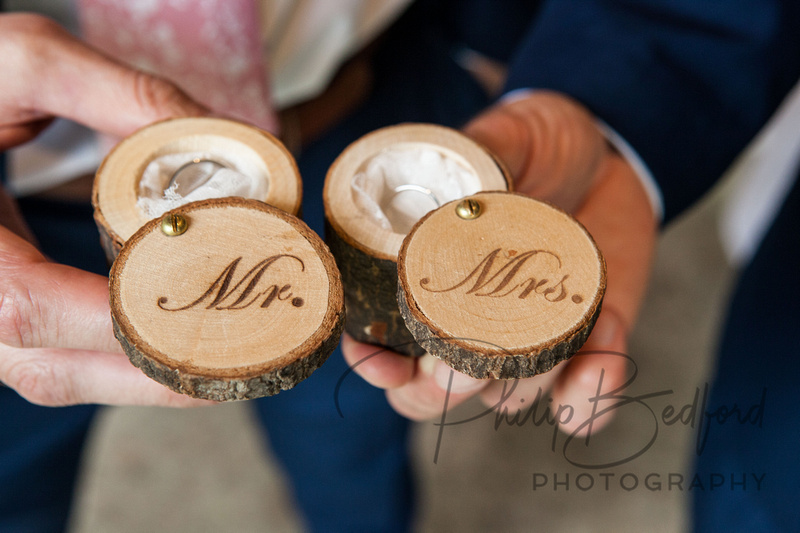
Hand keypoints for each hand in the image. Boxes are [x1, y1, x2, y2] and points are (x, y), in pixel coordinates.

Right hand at [0, 13, 209, 405]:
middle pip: (52, 367)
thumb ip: (115, 92)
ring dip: (149, 381)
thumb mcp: (20, 62)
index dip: (117, 317)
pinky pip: (63, 360)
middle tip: (245, 359)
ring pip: (61, 376)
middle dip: (155, 373)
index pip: (26, 303)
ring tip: (232, 363)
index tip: (206, 308)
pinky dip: (127, 363)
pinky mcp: (3, 316)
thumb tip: (217, 133)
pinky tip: (185, 346)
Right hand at [343, 91, 656, 434]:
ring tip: (557, 322)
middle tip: (463, 361)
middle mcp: (469, 323)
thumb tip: (448, 205)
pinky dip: (590, 392)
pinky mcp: (584, 347)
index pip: (381, 342)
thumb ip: (473, 162)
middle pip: (433, 393)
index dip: (373, 361)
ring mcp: (526, 342)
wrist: (610, 151)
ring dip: (526, 380)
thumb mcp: (502, 137)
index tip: (381, 359)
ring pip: (507, 399)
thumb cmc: (540, 143)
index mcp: (431, 277)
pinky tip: (604, 347)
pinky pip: (581, 403)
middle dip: (442, 388)